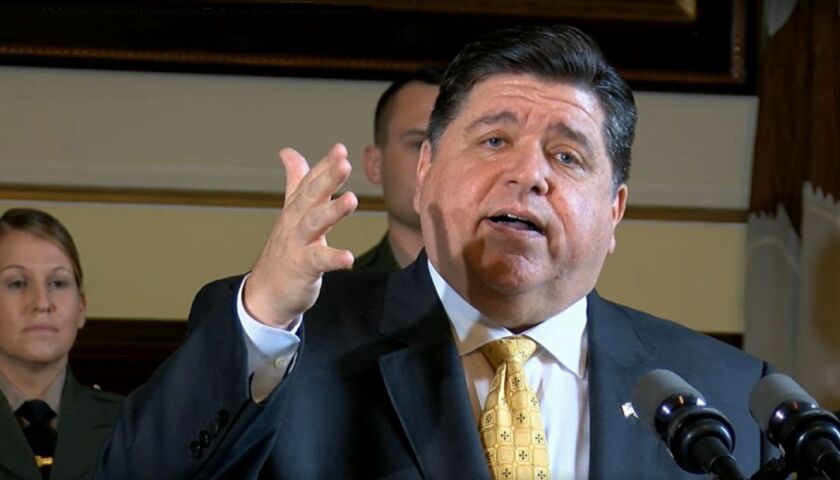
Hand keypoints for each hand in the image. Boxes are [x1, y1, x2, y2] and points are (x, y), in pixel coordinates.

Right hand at [243, 143, 357, 327]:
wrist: (266, 292)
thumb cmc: (284, 249)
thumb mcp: (290, 212)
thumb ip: (295, 181)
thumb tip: (288, 151)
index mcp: (297, 208)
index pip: (311, 182)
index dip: (325, 165)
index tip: (340, 149)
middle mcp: (296, 222)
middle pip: (312, 196)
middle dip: (328, 179)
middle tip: (344, 163)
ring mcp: (298, 244)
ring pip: (314, 223)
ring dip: (332, 210)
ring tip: (352, 199)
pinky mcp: (302, 267)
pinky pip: (319, 261)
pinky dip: (333, 258)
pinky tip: (349, 258)